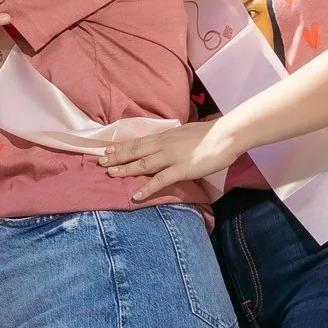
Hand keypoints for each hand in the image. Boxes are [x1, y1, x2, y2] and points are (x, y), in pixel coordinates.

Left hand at [96, 119, 239, 201]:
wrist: (227, 135)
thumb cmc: (210, 134)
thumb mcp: (186, 133)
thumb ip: (173, 139)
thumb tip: (165, 144)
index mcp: (166, 135)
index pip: (139, 140)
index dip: (122, 146)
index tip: (107, 149)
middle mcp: (164, 144)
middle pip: (135, 150)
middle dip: (117, 157)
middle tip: (100, 162)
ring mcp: (172, 156)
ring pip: (143, 163)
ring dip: (125, 169)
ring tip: (111, 174)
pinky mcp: (181, 169)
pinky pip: (160, 180)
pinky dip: (146, 188)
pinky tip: (135, 195)